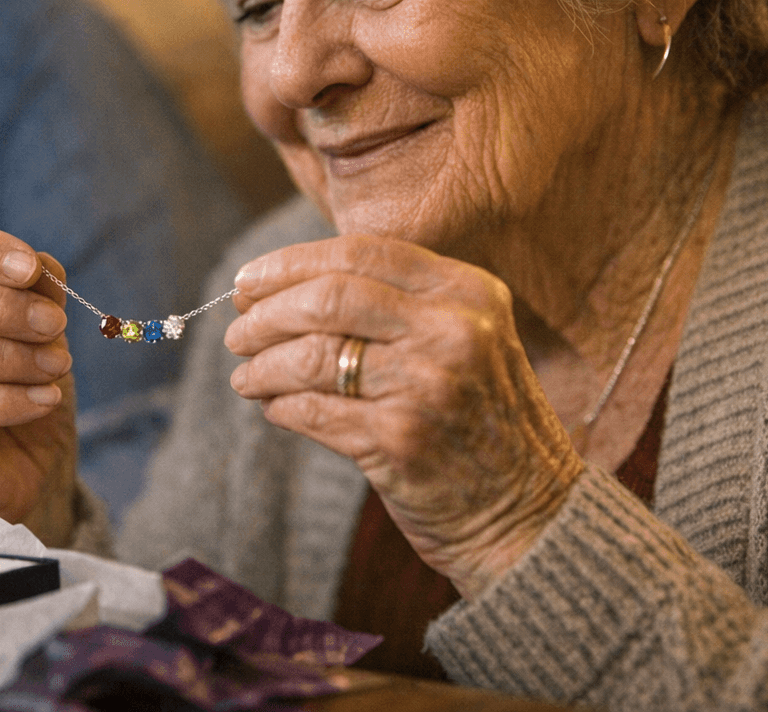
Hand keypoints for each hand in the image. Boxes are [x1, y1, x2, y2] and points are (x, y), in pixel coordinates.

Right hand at [0, 214, 77, 545]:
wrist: (8, 466)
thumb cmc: (11, 383)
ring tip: (56, 366)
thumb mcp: (30, 327)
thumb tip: (42, 266)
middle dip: (1, 307)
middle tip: (54, 326)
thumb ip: (31, 290)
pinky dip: (5, 400)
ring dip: (8, 356)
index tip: (32, 270)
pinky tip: (42, 400)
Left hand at [224, 235, 582, 598]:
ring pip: (312, 356)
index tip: (248, 280)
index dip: (290, 263)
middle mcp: (453, 332)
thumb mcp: (467, 339)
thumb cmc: (482, 420)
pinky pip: (313, 411)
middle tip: (236, 332)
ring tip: (245, 376)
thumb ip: (396, 303)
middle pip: (328, 298)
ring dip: (262, 366)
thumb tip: (282, 285)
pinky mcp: (401, 443)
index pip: (360, 253)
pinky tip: (275, 408)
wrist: (531, 514)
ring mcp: (428, 387)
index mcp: (468, 292)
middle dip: (266, 313)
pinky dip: (281, 407)